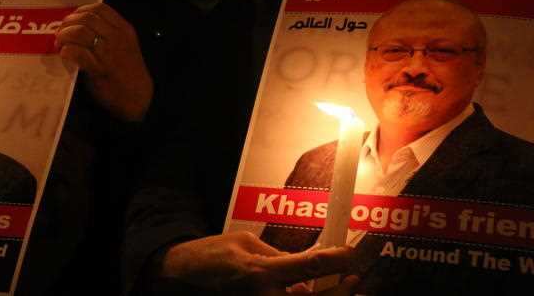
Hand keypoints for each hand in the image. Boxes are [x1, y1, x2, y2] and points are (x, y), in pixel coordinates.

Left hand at [55, 3, 152, 121]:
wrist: (138, 98)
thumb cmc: (129, 73)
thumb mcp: (126, 46)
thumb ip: (109, 35)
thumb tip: (81, 26)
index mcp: (124, 30)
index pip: (99, 8)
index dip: (80, 11)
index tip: (72, 19)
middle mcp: (117, 38)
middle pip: (86, 18)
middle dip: (68, 23)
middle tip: (60, 32)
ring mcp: (108, 53)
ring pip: (79, 32)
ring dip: (64, 36)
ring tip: (60, 43)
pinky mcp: (99, 69)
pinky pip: (76, 52)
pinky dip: (66, 51)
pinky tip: (65, 55)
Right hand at [160, 232, 357, 294]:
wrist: (180, 278)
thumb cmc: (212, 255)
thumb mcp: (246, 243)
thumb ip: (279, 257)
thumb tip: (307, 269)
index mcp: (261, 273)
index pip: (310, 267)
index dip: (337, 261)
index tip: (353, 255)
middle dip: (340, 292)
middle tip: (353, 279)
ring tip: (346, 290)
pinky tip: (313, 293)